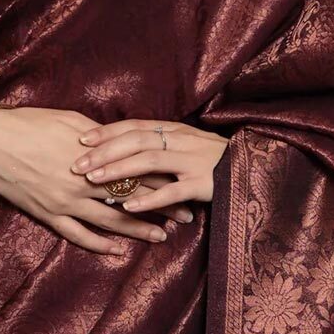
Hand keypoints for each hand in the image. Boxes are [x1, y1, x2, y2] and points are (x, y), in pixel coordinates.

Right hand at [0, 105, 199, 255]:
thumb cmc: (31, 124)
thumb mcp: (72, 121)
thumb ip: (101, 137)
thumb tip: (123, 142)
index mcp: (94, 157)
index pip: (138, 169)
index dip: (164, 179)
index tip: (185, 184)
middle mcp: (85, 183)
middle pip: (132, 197)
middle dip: (162, 207)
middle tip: (186, 216)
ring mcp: (67, 202)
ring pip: (111, 220)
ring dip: (138, 230)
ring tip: (161, 237)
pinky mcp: (49, 215)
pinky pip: (78, 235)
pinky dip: (99, 245)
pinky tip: (117, 252)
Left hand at [69, 118, 230, 215]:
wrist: (256, 168)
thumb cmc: (214, 160)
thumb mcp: (187, 144)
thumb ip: (160, 143)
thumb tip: (124, 147)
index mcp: (174, 130)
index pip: (134, 127)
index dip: (107, 132)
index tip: (81, 139)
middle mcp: (182, 141)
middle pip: (136, 140)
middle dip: (104, 151)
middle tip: (77, 163)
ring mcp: (193, 161)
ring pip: (149, 161)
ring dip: (119, 170)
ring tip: (95, 180)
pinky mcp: (204, 183)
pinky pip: (172, 190)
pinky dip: (149, 198)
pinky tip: (130, 207)